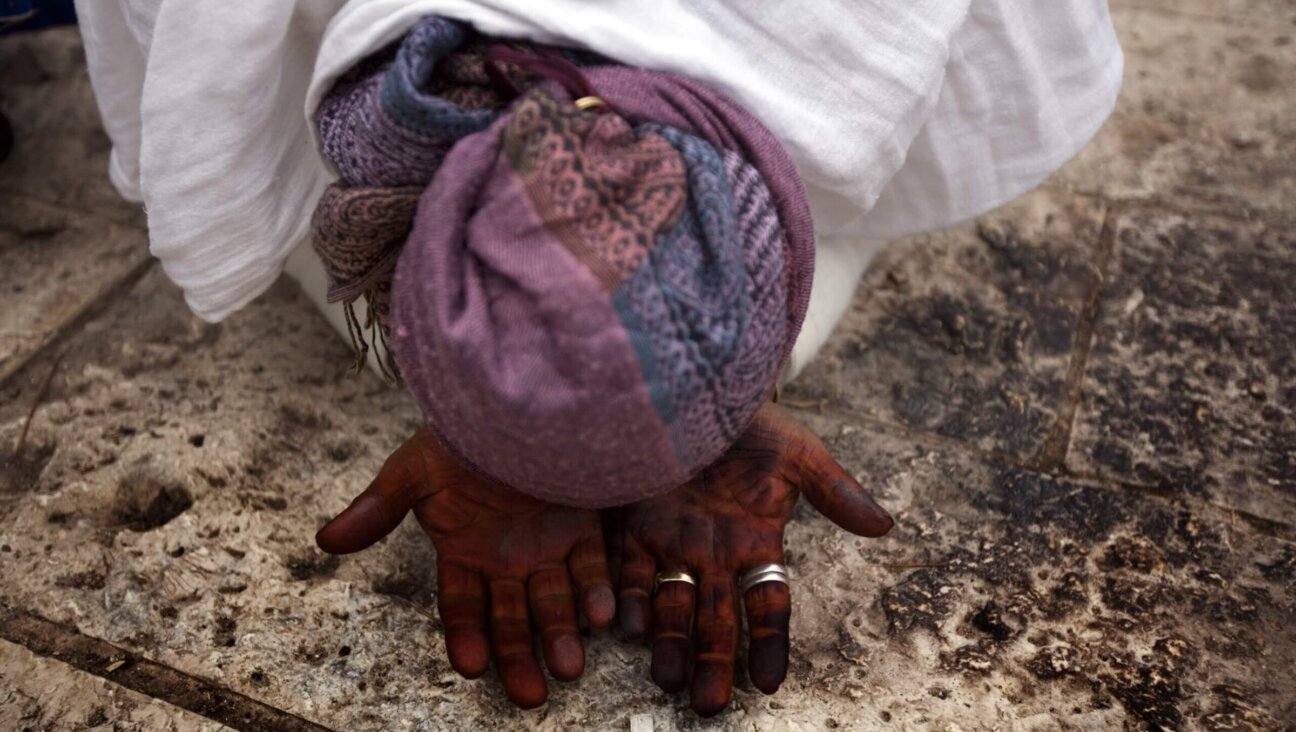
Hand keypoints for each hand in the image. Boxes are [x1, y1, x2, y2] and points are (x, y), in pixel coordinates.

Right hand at [315, 430, 614, 708]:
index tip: (472, 667)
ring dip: (561, 635)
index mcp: (462, 550)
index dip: (466, 636)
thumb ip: (376, 510)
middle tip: (532, 696)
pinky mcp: (583, 524)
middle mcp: (505, 556)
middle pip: (511, 618)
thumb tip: (324, 540)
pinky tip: (601, 616)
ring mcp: (546, 543)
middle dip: (519, 656)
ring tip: (569, 667)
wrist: (513, 397)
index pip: (461, 606)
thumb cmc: (457, 434)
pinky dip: (595, 590)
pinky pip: (592, 564)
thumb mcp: (412, 470)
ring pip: (554, 601)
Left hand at [617, 403, 892, 715]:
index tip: (768, 682)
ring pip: (671, 604)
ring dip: (670, 642)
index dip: (769, 642)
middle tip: (708, 705)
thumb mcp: (800, 455)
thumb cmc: (756, 426)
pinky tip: (628, 625)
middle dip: (713, 661)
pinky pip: (628, 569)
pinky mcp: (633, 524)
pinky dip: (629, 597)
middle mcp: (715, 554)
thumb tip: (885, 527)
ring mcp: (673, 542)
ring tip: (668, 678)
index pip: (768, 605)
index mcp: (758, 543)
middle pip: (716, 619)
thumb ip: (836, 491)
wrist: (699, 390)